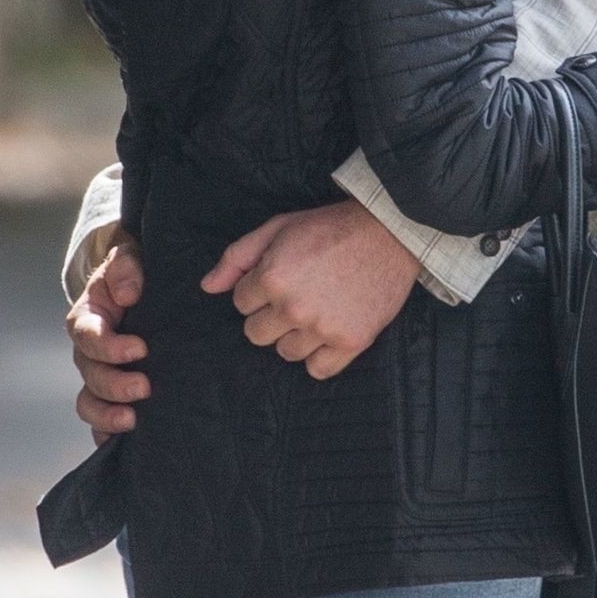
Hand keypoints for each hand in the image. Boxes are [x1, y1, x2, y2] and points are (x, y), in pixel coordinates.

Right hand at [66, 238, 147, 443]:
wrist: (140, 290)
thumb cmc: (132, 274)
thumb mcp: (128, 259)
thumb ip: (125, 268)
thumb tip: (128, 294)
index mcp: (87, 318)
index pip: (87, 336)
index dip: (109, 347)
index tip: (140, 349)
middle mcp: (88, 351)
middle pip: (89, 375)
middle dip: (114, 385)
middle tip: (145, 387)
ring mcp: (98, 375)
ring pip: (89, 403)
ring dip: (107, 415)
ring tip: (133, 420)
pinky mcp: (112, 394)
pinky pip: (100, 421)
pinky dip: (107, 433)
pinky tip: (125, 443)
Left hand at [201, 198, 421, 379]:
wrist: (388, 232)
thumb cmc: (330, 227)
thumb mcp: (278, 227)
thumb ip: (237, 257)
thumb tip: (208, 288)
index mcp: (272, 277)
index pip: (240, 303)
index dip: (257, 289)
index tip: (281, 277)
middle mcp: (293, 307)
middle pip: (256, 334)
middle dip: (269, 316)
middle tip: (296, 295)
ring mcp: (322, 328)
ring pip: (285, 353)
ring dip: (294, 336)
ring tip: (315, 309)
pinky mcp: (351, 342)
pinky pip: (318, 370)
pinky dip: (320, 356)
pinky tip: (328, 331)